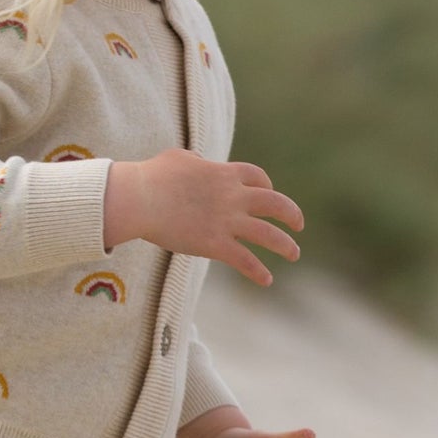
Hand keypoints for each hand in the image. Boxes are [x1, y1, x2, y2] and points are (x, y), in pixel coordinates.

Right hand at [104, 150, 303, 285]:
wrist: (138, 198)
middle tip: (298, 225)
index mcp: (224, 174)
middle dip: (292, 214)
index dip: (267, 185)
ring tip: (294, 254)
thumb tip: (198, 162)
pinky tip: (267, 280)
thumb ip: (194, 160)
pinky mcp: (215, 244)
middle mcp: (232, 197)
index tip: (269, 192)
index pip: (257, 177)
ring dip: (286, 245)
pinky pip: (246, 261)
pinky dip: (259, 272)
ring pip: (269, 235)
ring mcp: (226, 221)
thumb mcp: (178, 158)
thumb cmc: (151, 177)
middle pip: (275, 203)